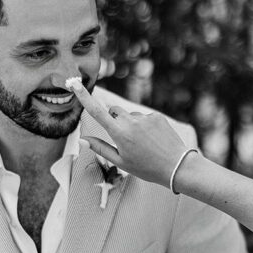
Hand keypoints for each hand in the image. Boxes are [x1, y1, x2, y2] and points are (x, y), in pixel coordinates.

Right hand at [67, 82, 186, 186]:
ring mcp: (145, 117)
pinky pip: (145, 118)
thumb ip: (100, 148)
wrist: (177, 166)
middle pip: (113, 111)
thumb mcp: (120, 162)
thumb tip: (82, 139)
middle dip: (114, 120)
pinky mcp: (157, 115)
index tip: (75, 84)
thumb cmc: (147, 168)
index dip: (84, 97)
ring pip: (130, 116)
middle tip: (124, 139)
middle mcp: (130, 121)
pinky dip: (145, 126)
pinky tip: (154, 140)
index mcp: (119, 133)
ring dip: (131, 125)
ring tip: (143, 144)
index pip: (96, 112)